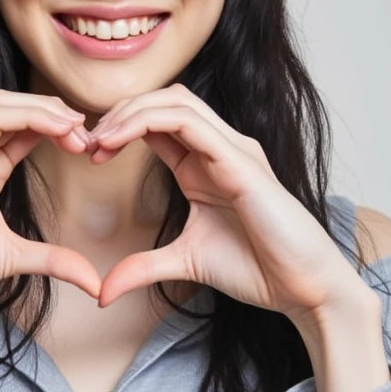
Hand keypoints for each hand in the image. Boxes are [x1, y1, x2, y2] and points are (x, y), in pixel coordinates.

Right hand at [0, 90, 101, 333]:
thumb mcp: (13, 259)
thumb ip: (54, 261)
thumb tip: (95, 282)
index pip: (24, 128)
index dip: (61, 129)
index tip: (93, 148)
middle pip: (14, 107)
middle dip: (57, 113)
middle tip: (91, 137)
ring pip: (0, 105)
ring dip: (44, 109)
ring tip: (76, 129)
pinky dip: (25, 118)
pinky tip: (55, 130)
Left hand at [87, 84, 371, 321]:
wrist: (303, 287)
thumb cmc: (258, 268)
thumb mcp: (185, 264)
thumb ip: (144, 268)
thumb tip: (104, 290)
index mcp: (204, 164)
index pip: (158, 123)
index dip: (119, 128)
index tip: (89, 153)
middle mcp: (220, 148)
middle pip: (164, 101)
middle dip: (120, 112)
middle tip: (87, 142)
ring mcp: (233, 150)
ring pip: (175, 102)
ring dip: (129, 112)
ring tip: (99, 139)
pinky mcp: (241, 161)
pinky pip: (189, 123)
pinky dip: (148, 122)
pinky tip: (118, 141)